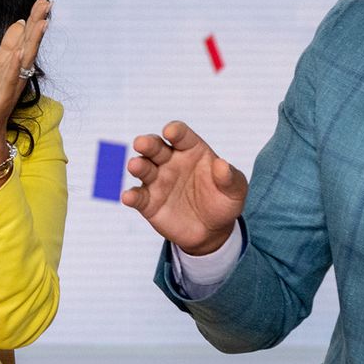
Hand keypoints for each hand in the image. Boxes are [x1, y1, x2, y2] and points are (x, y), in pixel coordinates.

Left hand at [0, 0, 51, 143]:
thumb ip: (8, 46)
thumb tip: (19, 23)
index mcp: (16, 64)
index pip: (27, 37)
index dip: (35, 18)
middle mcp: (18, 72)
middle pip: (30, 44)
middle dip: (38, 23)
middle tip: (47, 3)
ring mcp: (12, 84)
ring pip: (24, 59)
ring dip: (32, 40)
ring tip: (40, 22)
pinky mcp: (2, 96)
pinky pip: (10, 78)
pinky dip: (14, 65)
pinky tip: (19, 52)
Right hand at [121, 121, 247, 255]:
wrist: (212, 231)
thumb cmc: (223, 203)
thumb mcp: (235, 191)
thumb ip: (230, 178)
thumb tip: (222, 165)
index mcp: (191, 151)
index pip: (181, 135)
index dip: (175, 131)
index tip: (171, 132)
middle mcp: (170, 162)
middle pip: (155, 147)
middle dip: (147, 143)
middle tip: (142, 143)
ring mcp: (157, 181)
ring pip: (143, 168)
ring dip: (137, 165)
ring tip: (135, 166)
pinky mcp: (148, 203)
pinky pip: (138, 197)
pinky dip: (131, 196)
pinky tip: (128, 197)